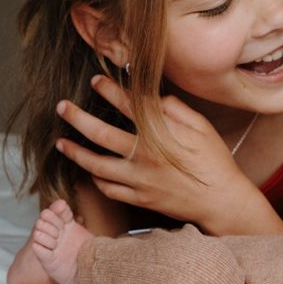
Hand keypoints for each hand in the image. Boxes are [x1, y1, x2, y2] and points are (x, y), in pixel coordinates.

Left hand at [55, 75, 266, 233]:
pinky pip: (109, 189)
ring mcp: (139, 180)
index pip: (127, 105)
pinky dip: (96, 179)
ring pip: (97, 166)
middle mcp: (144, 156)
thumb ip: (175, 108)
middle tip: (62, 107)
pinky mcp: (140, 198)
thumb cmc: (215, 161)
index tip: (95, 81)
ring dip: (76, 153)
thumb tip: (153, 97)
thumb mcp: (202, 126)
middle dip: (77, 118)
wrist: (221, 202)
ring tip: (61, 143)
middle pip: (100, 134)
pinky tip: (90, 171)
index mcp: (159, 134)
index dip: (108, 90)